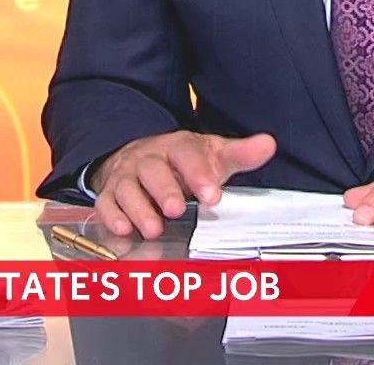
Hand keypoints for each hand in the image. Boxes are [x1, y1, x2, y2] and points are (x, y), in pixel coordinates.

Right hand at [91, 131, 276, 238]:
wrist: (140, 156)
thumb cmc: (181, 162)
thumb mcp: (212, 155)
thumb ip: (239, 154)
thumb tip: (267, 144)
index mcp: (177, 148)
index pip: (186, 154)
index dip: (199, 173)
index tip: (212, 195)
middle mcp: (149, 160)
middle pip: (152, 170)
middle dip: (164, 190)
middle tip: (176, 208)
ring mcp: (127, 177)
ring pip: (127, 189)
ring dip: (138, 208)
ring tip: (154, 228)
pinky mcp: (110, 195)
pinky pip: (106, 204)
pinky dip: (111, 217)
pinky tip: (123, 229)